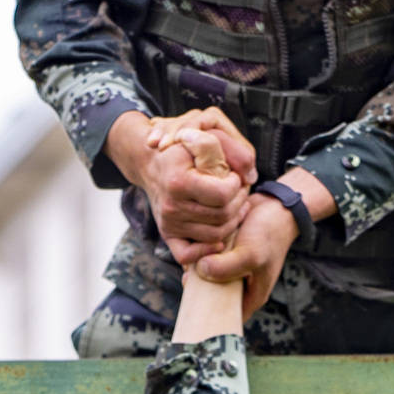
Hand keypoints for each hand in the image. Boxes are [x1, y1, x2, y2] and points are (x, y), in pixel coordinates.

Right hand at [110, 107, 256, 251]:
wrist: (151, 165)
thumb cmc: (178, 150)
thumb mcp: (195, 138)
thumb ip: (215, 147)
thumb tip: (242, 171)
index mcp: (179, 182)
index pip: (222, 194)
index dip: (236, 184)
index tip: (234, 176)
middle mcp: (172, 206)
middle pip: (222, 216)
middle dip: (238, 202)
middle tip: (239, 190)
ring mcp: (169, 223)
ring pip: (215, 235)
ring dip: (232, 221)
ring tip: (236, 205)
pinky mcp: (168, 235)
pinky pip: (188, 255)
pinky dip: (207, 250)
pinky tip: (220, 239)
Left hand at [193, 167, 335, 320]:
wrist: (275, 204)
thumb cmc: (269, 232)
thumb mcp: (250, 253)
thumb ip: (226, 267)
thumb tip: (200, 271)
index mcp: (252, 296)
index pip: (227, 318)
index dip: (209, 315)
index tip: (194, 302)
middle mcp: (242, 286)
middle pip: (214, 299)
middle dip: (200, 289)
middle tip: (189, 276)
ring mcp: (234, 270)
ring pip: (209, 278)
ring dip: (199, 271)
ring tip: (193, 261)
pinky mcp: (227, 255)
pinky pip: (209, 261)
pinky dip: (202, 256)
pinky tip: (196, 248)